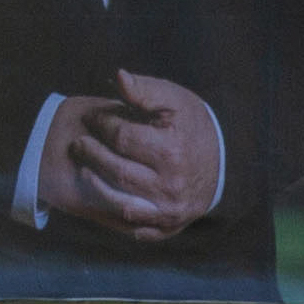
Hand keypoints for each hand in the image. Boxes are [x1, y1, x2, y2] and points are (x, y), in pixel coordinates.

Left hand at [45, 71, 224, 241]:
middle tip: (78, 144)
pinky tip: (99, 197)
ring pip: (119, 203)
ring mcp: (169, 210)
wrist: (225, 162)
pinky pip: (133, 227)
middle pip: (116, 171)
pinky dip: (113, 215)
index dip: (100, 124)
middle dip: (91, 154)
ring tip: (84, 168)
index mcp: (172, 150)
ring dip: (94, 186)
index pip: (122, 137)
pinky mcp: (167, 227)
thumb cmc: (192, 125)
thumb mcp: (174, 100)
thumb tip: (119, 77)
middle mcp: (171, 185)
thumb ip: (144, 90)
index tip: (91, 117)